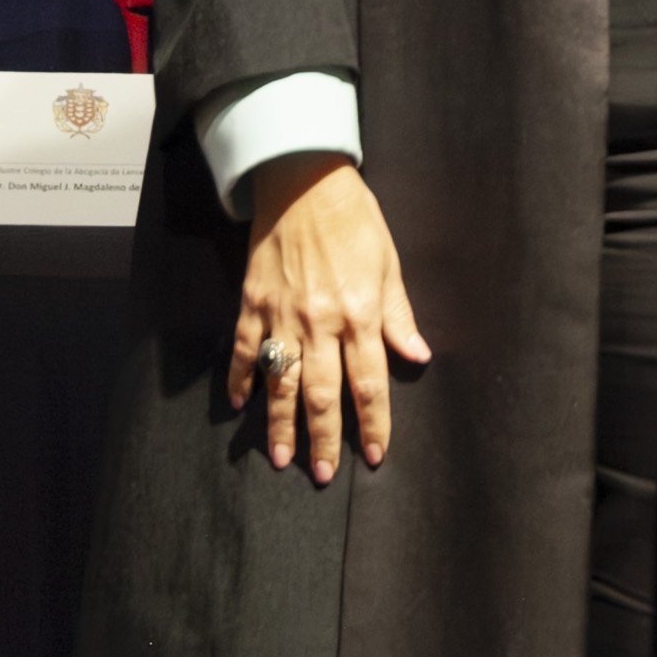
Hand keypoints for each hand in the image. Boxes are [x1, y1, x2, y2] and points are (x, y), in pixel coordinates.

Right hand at [233, 155, 431, 482]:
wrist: (304, 181)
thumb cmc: (355, 221)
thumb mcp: (389, 264)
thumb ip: (399, 315)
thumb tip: (418, 356)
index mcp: (360, 313)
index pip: (369, 382)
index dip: (373, 423)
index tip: (374, 455)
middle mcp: (320, 321)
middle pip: (322, 393)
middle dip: (323, 438)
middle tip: (322, 476)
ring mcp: (281, 314)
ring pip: (280, 381)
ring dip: (280, 423)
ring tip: (280, 459)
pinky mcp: (251, 302)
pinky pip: (242, 349)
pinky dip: (238, 379)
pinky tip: (239, 405)